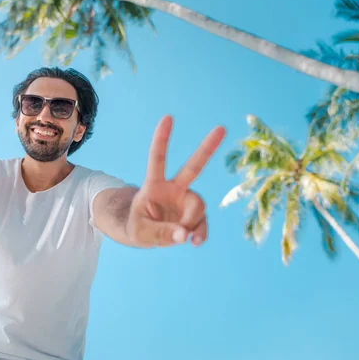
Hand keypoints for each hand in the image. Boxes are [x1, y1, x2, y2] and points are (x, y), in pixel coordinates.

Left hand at [126, 115, 225, 247]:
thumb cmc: (137, 228)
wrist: (145, 236)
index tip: (168, 117)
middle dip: (207, 148)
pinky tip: (194, 242)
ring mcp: (186, 201)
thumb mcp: (140, 232)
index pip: (157, 158)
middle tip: (221, 127)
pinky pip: (201, 224)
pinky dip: (199, 234)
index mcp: (154, 185)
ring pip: (198, 206)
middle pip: (193, 166)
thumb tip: (184, 234)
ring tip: (182, 237)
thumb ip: (160, 232)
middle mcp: (174, 189)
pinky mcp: (193, 215)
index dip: (162, 139)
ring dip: (192, 222)